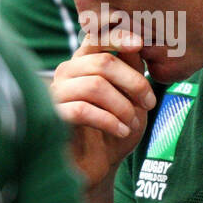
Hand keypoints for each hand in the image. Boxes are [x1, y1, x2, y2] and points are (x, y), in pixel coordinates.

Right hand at [51, 30, 156, 186]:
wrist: (98, 166)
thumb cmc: (115, 128)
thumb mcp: (132, 97)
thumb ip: (132, 69)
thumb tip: (137, 45)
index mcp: (84, 62)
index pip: (97, 36)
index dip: (118, 36)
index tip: (140, 44)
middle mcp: (66, 72)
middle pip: (104, 62)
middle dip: (134, 82)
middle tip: (149, 102)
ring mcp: (56, 94)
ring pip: (95, 86)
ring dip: (122, 106)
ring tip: (131, 123)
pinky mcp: (53, 118)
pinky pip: (83, 110)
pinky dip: (108, 120)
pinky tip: (121, 131)